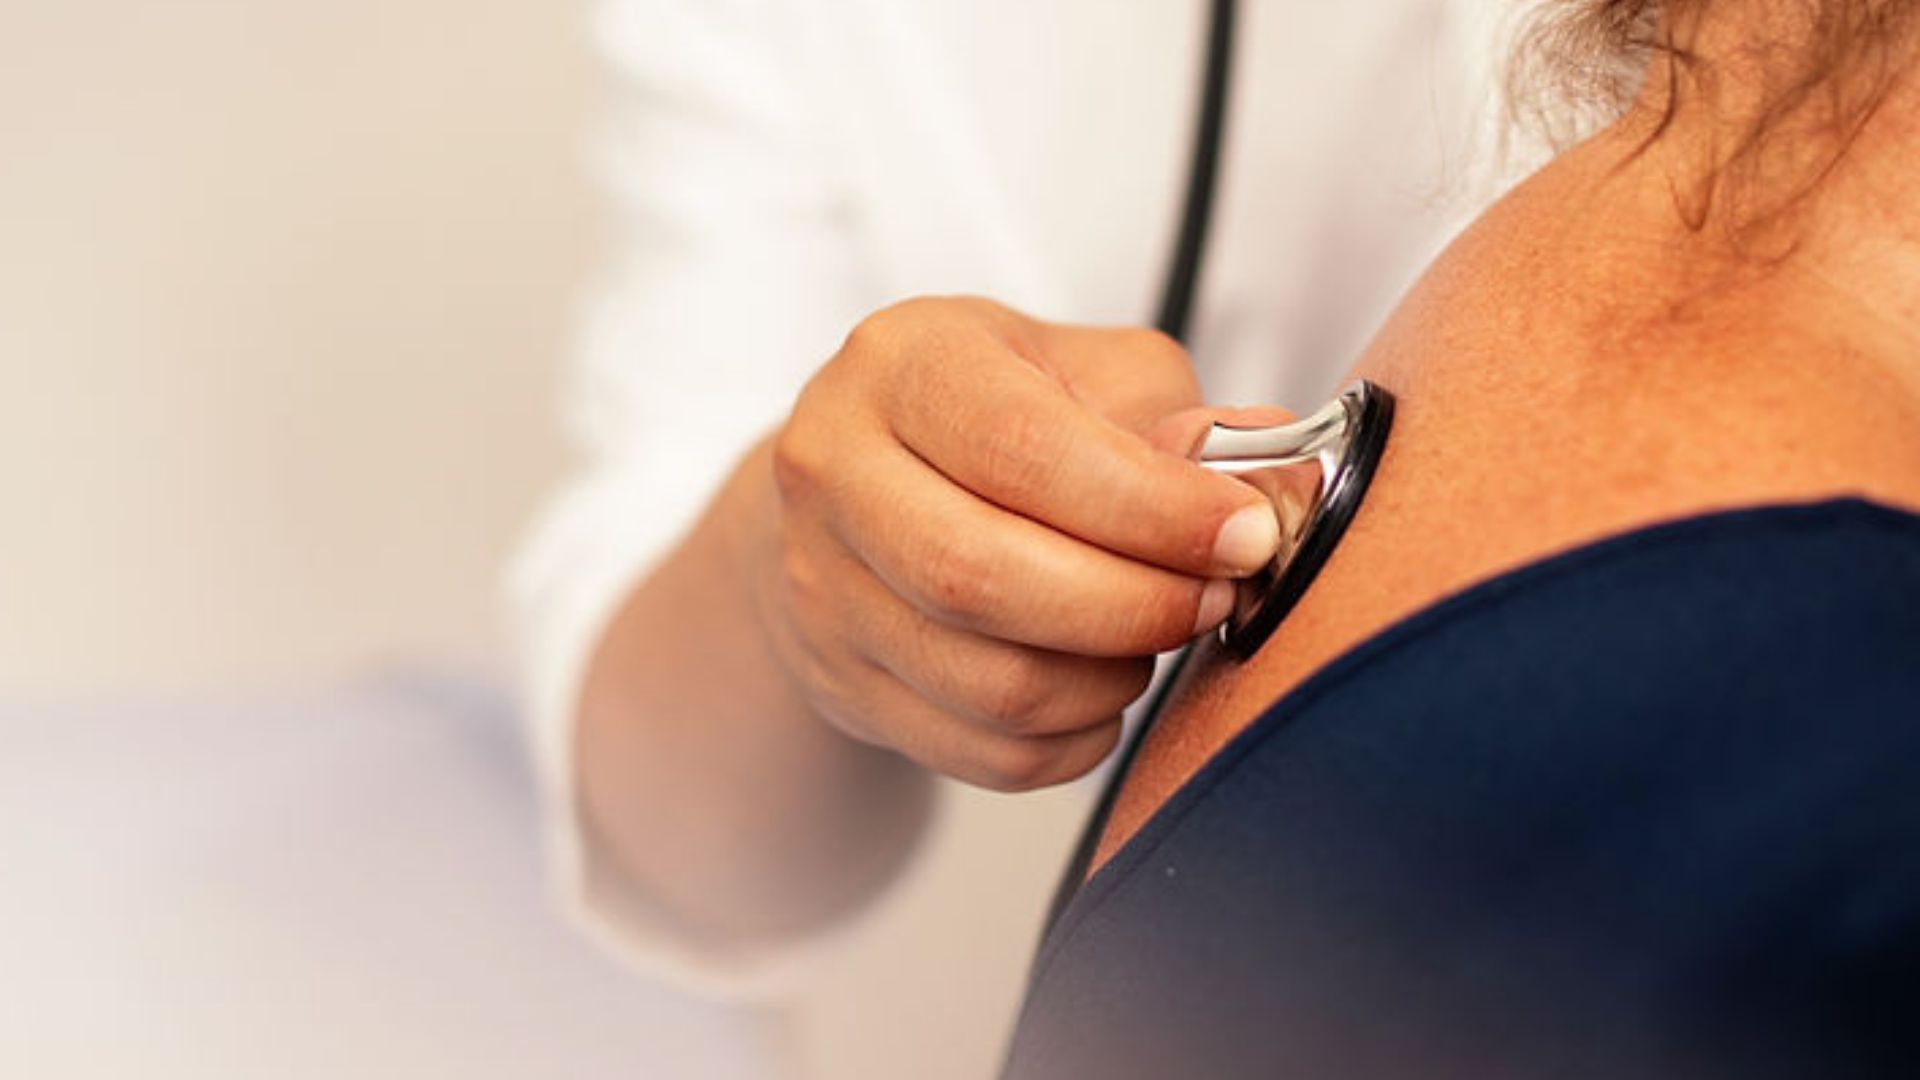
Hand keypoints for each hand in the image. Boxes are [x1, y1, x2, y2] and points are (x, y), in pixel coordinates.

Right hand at [751, 297, 1280, 791]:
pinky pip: (984, 752)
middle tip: (1211, 595)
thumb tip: (1272, 477)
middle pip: (985, 577)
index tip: (1244, 533)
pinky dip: (1075, 739)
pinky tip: (1102, 689)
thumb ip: (1176, 418)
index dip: (1149, 507)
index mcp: (900, 364)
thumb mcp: (1079, 371)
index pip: (1021, 447)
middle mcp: (834, 470)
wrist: (854, 486)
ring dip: (1109, 678)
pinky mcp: (843, 685)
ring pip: (990, 683)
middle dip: (1135, 604)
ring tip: (1155, 635)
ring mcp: (822, 588)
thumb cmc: (985, 416)